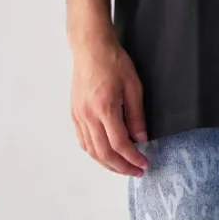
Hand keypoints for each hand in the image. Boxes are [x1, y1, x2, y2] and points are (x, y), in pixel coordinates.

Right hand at [70, 33, 149, 175]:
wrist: (90, 48)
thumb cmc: (113, 61)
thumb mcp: (133, 86)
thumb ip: (137, 115)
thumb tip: (141, 138)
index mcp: (105, 108)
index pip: (119, 144)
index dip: (132, 158)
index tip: (144, 163)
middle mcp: (89, 115)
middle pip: (103, 152)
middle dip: (121, 167)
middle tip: (136, 171)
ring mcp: (79, 115)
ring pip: (91, 150)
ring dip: (107, 163)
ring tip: (123, 167)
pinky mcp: (74, 113)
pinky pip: (83, 140)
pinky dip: (94, 152)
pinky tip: (105, 154)